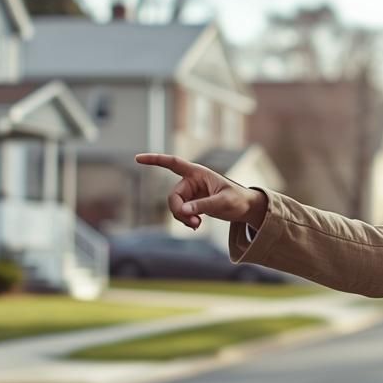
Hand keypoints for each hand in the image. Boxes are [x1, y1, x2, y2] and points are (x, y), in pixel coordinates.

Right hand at [135, 153, 267, 230]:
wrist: (245, 207)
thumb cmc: (238, 199)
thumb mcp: (222, 202)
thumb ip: (203, 206)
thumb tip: (184, 211)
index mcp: (198, 173)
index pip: (173, 163)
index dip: (155, 160)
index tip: (137, 159)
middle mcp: (191, 181)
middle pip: (173, 196)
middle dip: (178, 211)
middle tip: (193, 222)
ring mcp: (191, 193)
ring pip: (175, 206)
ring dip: (182, 217)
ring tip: (197, 224)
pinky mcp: (192, 203)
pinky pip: (181, 212)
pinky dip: (185, 220)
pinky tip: (196, 224)